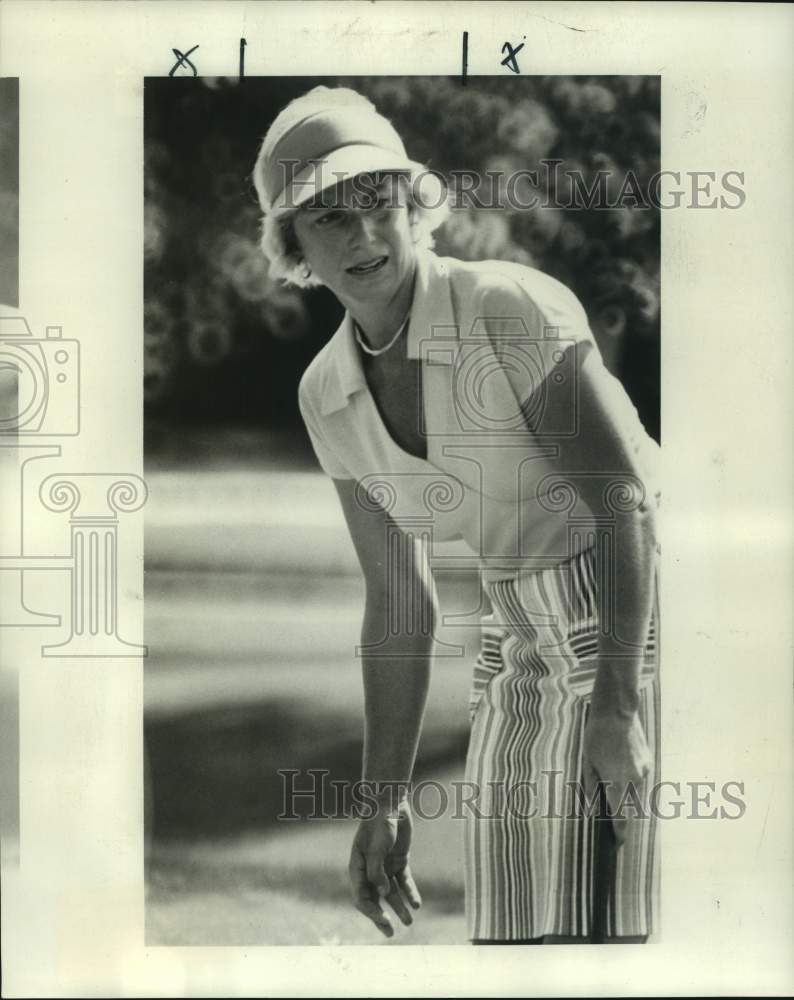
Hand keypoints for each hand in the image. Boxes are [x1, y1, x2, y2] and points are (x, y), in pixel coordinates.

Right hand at [348, 799, 421, 938]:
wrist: (391, 804)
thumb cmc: (379, 823)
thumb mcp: (376, 847)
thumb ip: (377, 870)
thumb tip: (382, 893)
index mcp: (357, 867)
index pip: (361, 895)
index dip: (370, 910)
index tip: (382, 919)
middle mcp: (369, 870)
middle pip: (374, 899)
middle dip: (381, 917)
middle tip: (390, 933)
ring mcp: (384, 866)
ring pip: (391, 893)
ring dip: (399, 908)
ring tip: (409, 922)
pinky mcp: (399, 861)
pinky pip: (404, 881)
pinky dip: (410, 893)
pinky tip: (417, 904)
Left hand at [583, 709, 650, 845]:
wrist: (618, 711)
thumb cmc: (596, 735)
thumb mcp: (587, 761)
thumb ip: (590, 787)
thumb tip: (591, 810)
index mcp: (617, 783)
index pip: (621, 817)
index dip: (620, 833)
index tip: (618, 842)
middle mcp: (634, 781)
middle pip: (632, 809)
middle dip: (624, 814)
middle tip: (614, 817)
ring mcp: (644, 771)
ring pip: (638, 794)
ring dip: (629, 797)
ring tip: (616, 787)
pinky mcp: (649, 761)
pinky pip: (642, 779)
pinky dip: (634, 781)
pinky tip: (622, 768)